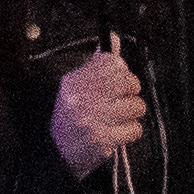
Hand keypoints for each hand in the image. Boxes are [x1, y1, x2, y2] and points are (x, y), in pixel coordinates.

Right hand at [43, 46, 148, 172]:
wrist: (57, 154)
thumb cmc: (71, 119)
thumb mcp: (76, 88)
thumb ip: (96, 65)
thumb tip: (114, 39)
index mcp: (74, 81)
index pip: (112, 62)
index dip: (121, 71)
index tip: (118, 80)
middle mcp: (81, 98)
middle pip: (128, 82)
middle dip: (131, 92)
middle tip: (121, 100)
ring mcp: (92, 119)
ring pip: (136, 106)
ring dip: (132, 114)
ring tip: (118, 119)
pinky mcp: (102, 139)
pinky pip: (135, 128)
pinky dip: (131, 131)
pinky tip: (118, 133)